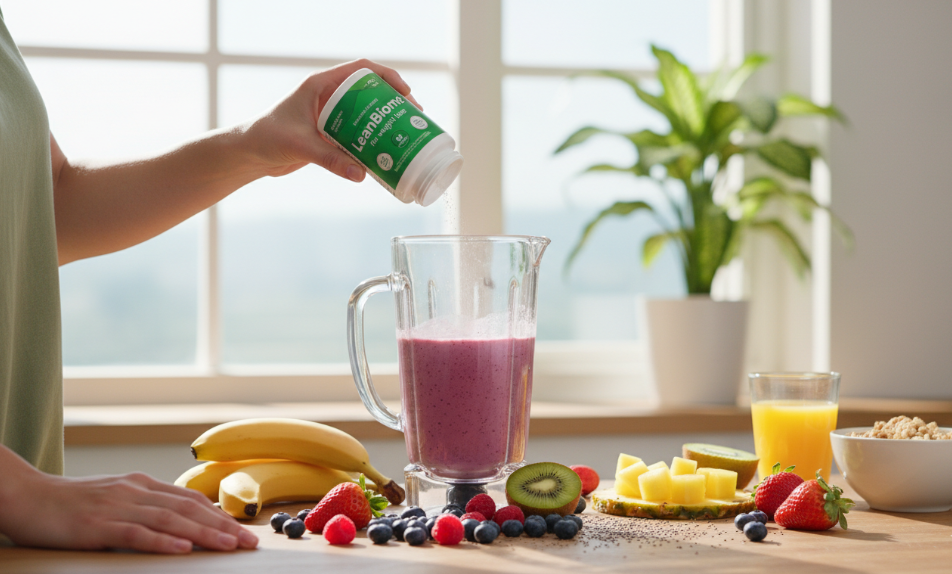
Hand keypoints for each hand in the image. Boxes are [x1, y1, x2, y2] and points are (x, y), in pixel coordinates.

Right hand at [0, 449, 257, 553]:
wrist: (26, 496)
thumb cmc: (70, 503)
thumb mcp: (114, 498)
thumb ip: (144, 506)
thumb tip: (177, 523)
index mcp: (141, 485)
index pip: (190, 500)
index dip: (219, 514)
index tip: (243, 529)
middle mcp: (135, 491)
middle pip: (188, 510)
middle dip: (222, 526)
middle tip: (249, 542)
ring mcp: (118, 507)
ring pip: (170, 521)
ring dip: (204, 534)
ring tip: (229, 545)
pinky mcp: (98, 525)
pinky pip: (136, 534)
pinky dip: (162, 542)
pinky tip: (182, 549)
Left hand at [239, 58, 419, 182]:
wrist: (249, 154)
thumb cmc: (266, 138)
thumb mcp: (300, 146)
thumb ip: (330, 159)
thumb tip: (361, 174)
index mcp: (320, 86)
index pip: (361, 70)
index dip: (387, 77)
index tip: (405, 93)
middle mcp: (327, 97)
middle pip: (369, 91)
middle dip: (393, 102)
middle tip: (413, 117)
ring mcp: (329, 116)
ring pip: (365, 113)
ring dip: (385, 121)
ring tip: (406, 133)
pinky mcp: (329, 134)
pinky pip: (357, 133)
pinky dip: (372, 140)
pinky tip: (385, 152)